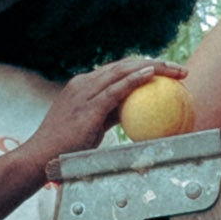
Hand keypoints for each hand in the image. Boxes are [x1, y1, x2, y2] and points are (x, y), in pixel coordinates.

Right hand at [17, 55, 167, 180]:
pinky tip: (153, 76)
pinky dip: (135, 79)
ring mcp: (86, 92)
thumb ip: (110, 114)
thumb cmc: (65, 147)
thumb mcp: (92, 126)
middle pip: (125, 65)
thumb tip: (134, 113)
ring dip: (153, 67)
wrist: (41, 156)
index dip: (143, 67)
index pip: (119, 70)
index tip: (165, 73)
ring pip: (124, 71)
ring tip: (175, 71)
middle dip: (155, 63)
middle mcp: (85, 83)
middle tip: (179, 70)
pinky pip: (117, 89)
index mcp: (85, 85)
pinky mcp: (88, 106)